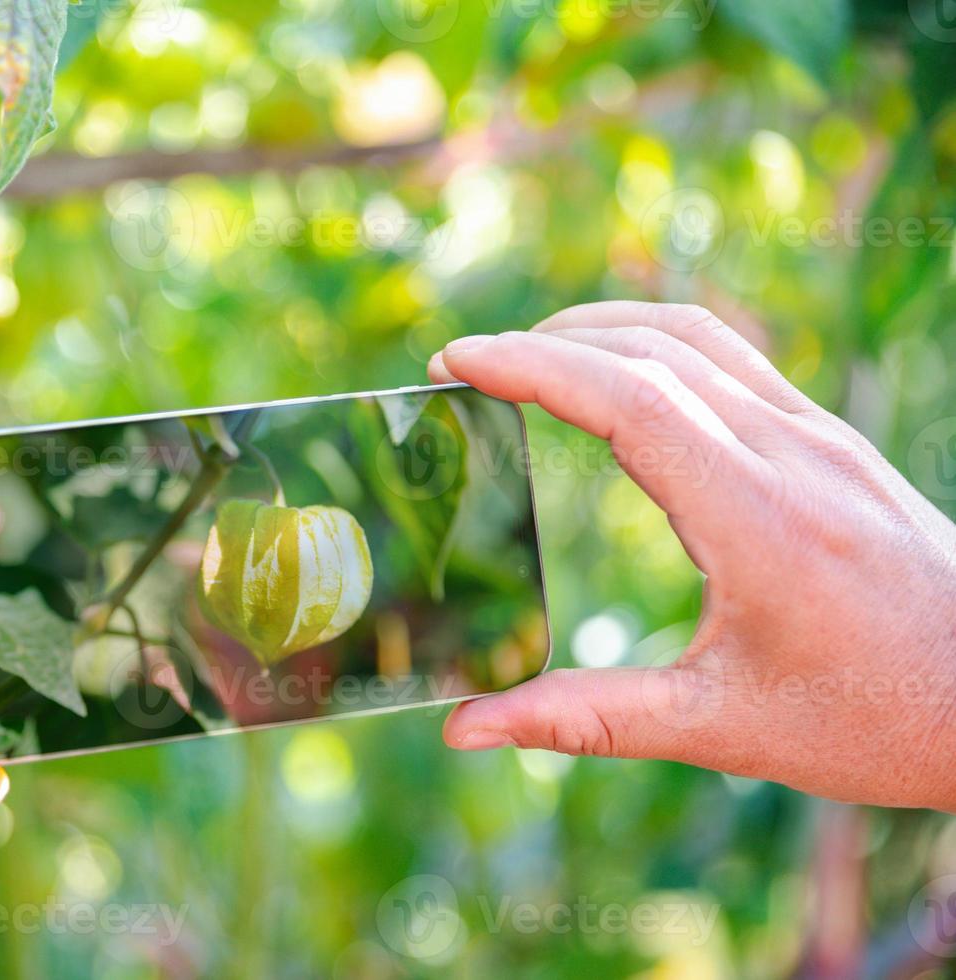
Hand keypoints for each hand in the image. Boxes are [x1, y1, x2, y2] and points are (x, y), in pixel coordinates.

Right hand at [429, 302, 955, 810]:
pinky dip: (653, 344)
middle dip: (544, 342)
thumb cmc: (877, 720)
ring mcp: (820, 437)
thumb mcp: (725, 729)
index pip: (628, 399)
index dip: (531, 368)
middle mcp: (794, 454)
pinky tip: (617, 380)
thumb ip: (589, 719)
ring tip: (525, 357)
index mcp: (761, 518)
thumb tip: (464, 732)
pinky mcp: (832, 440)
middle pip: (652, 348)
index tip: (455, 361)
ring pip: (696, 336)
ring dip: (600, 328)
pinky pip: (731, 358)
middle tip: (462, 366)